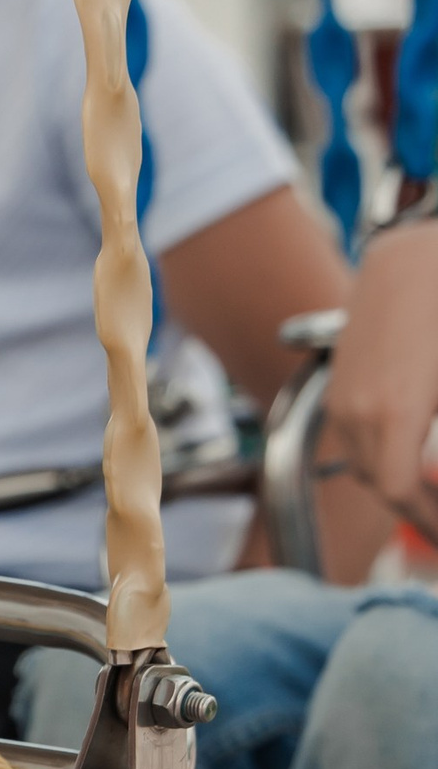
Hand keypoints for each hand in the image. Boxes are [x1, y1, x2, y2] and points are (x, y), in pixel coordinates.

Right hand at [319, 220, 437, 542]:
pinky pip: (353, 428)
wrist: (417, 248)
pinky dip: (380, 445)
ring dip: (394, 473)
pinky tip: (409, 438)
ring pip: (361, 456)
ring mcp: (341, 391)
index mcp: (392, 413)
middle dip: (414, 503)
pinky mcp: (340, 375)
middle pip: (378, 480)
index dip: (426, 521)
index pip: (400, 492)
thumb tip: (431, 475)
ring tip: (428, 481)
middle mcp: (354, 408)